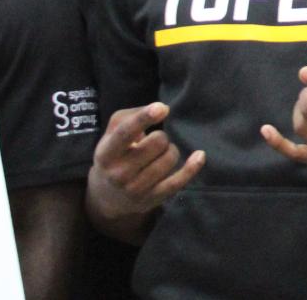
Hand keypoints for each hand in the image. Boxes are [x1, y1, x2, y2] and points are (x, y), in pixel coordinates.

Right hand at [88, 103, 204, 222]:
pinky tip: (200, 155)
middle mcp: (118, 173)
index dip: (144, 119)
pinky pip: (177, 182)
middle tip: (153, 143)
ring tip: (159, 155)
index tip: (162, 108)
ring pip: (169, 159)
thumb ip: (131, 115)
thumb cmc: (115, 153)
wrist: (107, 196)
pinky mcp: (151, 199)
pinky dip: (191, 168)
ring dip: (170, 151)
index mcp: (106, 153)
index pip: (125, 134)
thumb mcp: (112, 133)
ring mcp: (135, 189)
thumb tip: (161, 109)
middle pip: (157, 143)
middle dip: (161, 137)